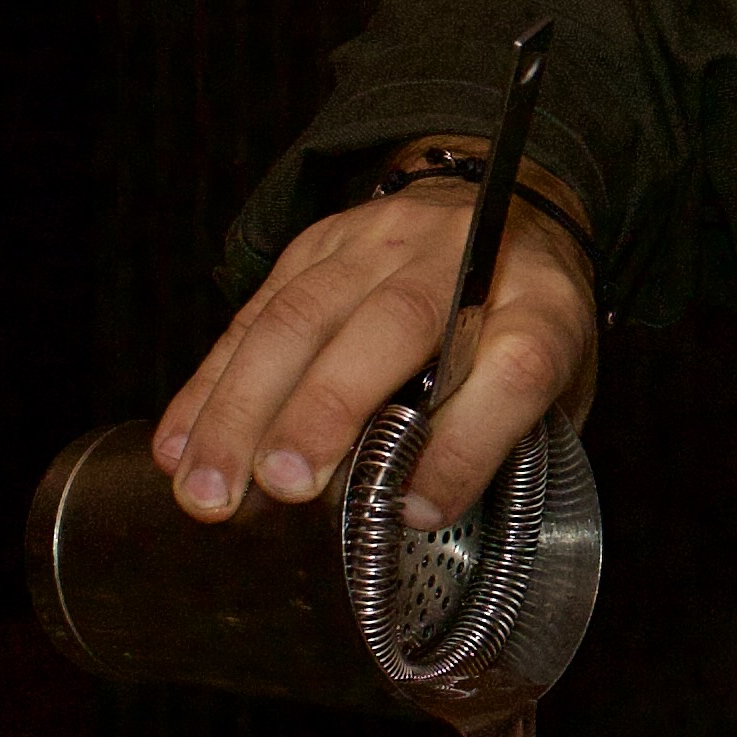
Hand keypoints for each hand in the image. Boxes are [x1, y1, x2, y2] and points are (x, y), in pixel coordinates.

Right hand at [151, 173, 596, 536]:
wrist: (511, 213)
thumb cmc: (526, 329)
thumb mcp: (557, 391)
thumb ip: (506, 446)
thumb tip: (417, 523)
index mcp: (543, 309)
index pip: (513, 369)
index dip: (465, 444)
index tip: (414, 510)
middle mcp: (465, 259)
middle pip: (396, 323)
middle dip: (330, 407)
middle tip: (284, 485)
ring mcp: (387, 239)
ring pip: (303, 314)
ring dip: (244, 407)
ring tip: (209, 489)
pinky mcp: (321, 241)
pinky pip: (253, 312)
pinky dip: (209, 386)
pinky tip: (178, 446)